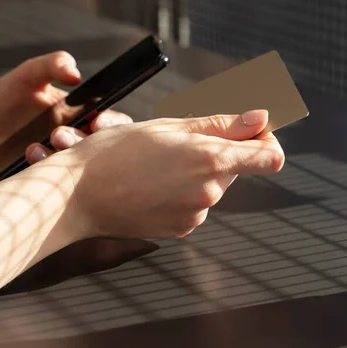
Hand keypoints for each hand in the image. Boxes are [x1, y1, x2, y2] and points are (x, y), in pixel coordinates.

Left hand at [0, 51, 131, 171]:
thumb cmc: (3, 100)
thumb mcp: (26, 75)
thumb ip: (51, 64)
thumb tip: (75, 72)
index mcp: (82, 116)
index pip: (113, 123)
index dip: (111, 124)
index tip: (97, 122)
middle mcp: (78, 142)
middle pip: (98, 147)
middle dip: (81, 140)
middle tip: (58, 135)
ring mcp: (63, 164)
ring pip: (79, 167)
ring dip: (62, 158)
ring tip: (34, 148)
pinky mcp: (46, 181)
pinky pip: (56, 183)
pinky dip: (44, 170)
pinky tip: (27, 157)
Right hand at [44, 109, 284, 239]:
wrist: (76, 196)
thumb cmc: (115, 152)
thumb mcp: (167, 127)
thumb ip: (221, 124)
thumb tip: (262, 118)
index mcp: (210, 160)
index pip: (271, 156)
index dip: (265, 140)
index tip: (248, 130)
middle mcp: (210, 193)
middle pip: (235, 167)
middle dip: (218, 152)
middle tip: (178, 143)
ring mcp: (196, 215)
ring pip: (213, 186)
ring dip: (197, 172)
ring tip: (157, 166)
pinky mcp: (181, 230)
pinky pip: (195, 205)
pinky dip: (182, 193)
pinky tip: (152, 186)